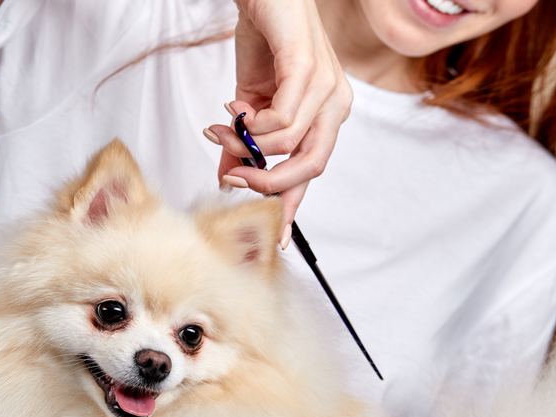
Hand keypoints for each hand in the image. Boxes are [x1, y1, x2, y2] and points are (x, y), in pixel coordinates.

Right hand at [202, 0, 352, 245]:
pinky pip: (282, 120)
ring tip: (220, 130)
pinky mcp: (309, 69)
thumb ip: (244, 142)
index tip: (277, 238)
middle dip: (266, 184)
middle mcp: (335, 105)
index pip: (312, 171)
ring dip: (244, 147)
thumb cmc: (264, 39)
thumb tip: (227, 177)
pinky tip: (235, 110)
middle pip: (310, 169)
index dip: (292, 206)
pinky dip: (252, 125)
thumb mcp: (249, 103)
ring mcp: (327, 87)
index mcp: (326, 116)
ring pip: (289, 147)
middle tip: (231, 177)